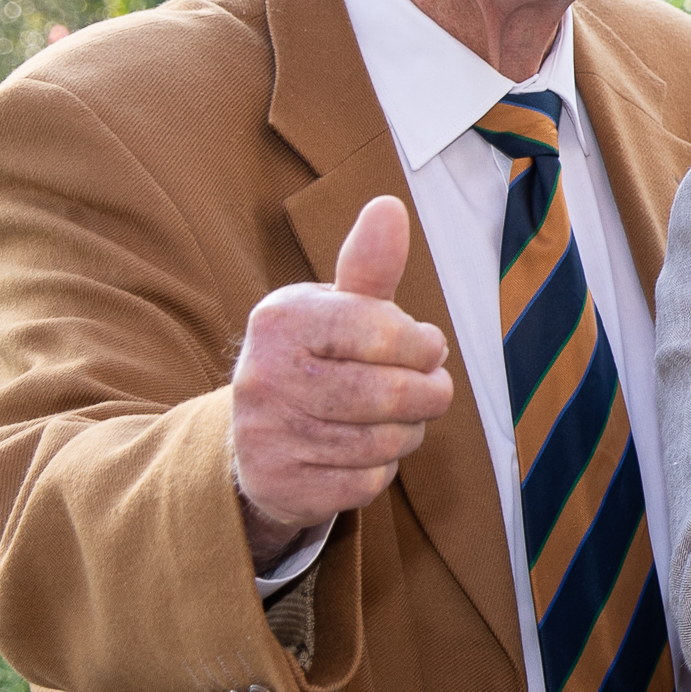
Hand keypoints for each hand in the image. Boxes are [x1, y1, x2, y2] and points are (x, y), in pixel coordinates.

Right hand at [230, 195, 454, 570]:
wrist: (258, 439)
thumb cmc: (319, 360)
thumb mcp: (339, 309)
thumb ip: (369, 266)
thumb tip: (389, 206)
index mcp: (281, 319)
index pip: (384, 332)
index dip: (424, 345)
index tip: (428, 348)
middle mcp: (264, 375)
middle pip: (392, 394)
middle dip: (430, 394)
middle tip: (432, 389)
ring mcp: (266, 434)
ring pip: (385, 441)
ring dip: (408, 433)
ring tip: (396, 419)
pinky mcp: (280, 485)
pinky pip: (367, 482)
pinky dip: (380, 470)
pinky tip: (361, 452)